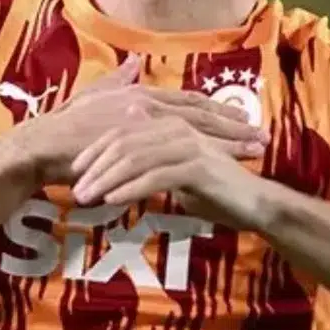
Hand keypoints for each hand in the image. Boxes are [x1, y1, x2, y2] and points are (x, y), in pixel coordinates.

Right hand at [19, 56, 268, 185]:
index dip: (217, 109)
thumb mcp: (92, 97)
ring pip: (196, 130)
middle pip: (200, 113)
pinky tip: (224, 166)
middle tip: (265, 133)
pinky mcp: (136, 140)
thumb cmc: (61, 130)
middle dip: (235, 124)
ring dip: (229, 140)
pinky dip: (203, 156)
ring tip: (257, 149)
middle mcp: (145, 101)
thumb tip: (135, 63)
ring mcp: (141, 119)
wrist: (39, 147)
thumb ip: (118, 80)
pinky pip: (177, 149)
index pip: (187, 101)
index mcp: (138, 93)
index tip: (243, 116)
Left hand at [70, 113, 265, 229]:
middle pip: (124, 143)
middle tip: (74, 190)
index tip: (73, 171)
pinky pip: (155, 177)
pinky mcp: (197, 167)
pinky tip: (112, 201)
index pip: (122, 131)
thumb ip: (151, 167)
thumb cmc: (214, 192)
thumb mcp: (177, 176)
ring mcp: (187, 145)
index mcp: (170, 124)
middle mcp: (177, 128)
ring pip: (135, 159)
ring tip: (86, 198)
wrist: (255, 205)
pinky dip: (130, 189)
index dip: (95, 150)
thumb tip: (120, 173)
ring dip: (106, 179)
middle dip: (95, 167)